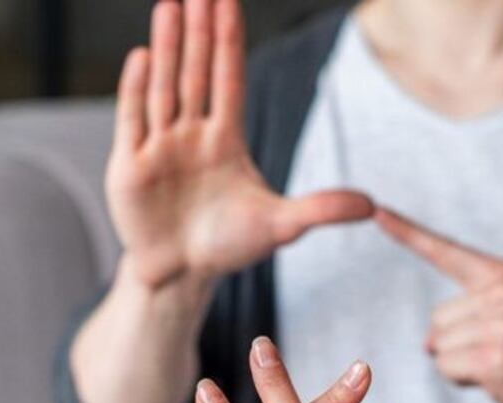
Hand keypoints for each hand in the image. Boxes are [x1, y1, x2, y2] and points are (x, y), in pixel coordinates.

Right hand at [106, 0, 372, 287]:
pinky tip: (143, 56)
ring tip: (171, 6)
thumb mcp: (279, 226)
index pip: (229, 79)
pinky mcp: (129, 166)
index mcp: (226, 139)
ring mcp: (159, 147)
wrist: (180, 275)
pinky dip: (137, 90)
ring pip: (165, 88)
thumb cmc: (227, 246)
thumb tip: (372, 204)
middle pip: (196, 73)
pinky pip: (133, 121)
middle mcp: (191, 135)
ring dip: (168, 48)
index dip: (229, 40)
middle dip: (199, 32)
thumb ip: (320, 210)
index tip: (227, 0)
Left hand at [376, 208, 502, 402]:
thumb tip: (429, 342)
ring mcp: (502, 323)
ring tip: (499, 364)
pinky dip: (461, 379)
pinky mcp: (496, 356)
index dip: (407, 233)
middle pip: (435, 318)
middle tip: (498, 351)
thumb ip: (462, 314)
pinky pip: (445, 366)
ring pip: (438, 345)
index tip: (376, 211)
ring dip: (459, 363)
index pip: (445, 251)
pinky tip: (494, 379)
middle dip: (456, 343)